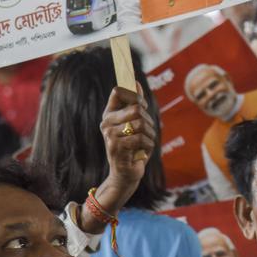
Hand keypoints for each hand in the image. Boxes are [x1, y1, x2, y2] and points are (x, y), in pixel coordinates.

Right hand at [97, 85, 155, 205]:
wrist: (125, 174)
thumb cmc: (133, 146)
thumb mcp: (135, 123)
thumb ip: (135, 103)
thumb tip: (135, 83)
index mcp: (109, 113)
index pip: (118, 91)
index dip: (135, 96)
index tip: (142, 105)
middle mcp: (106, 122)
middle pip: (136, 108)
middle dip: (148, 120)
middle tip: (147, 131)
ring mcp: (109, 135)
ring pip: (141, 124)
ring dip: (150, 134)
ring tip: (145, 142)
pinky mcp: (116, 147)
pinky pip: (141, 138)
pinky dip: (149, 145)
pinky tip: (143, 151)